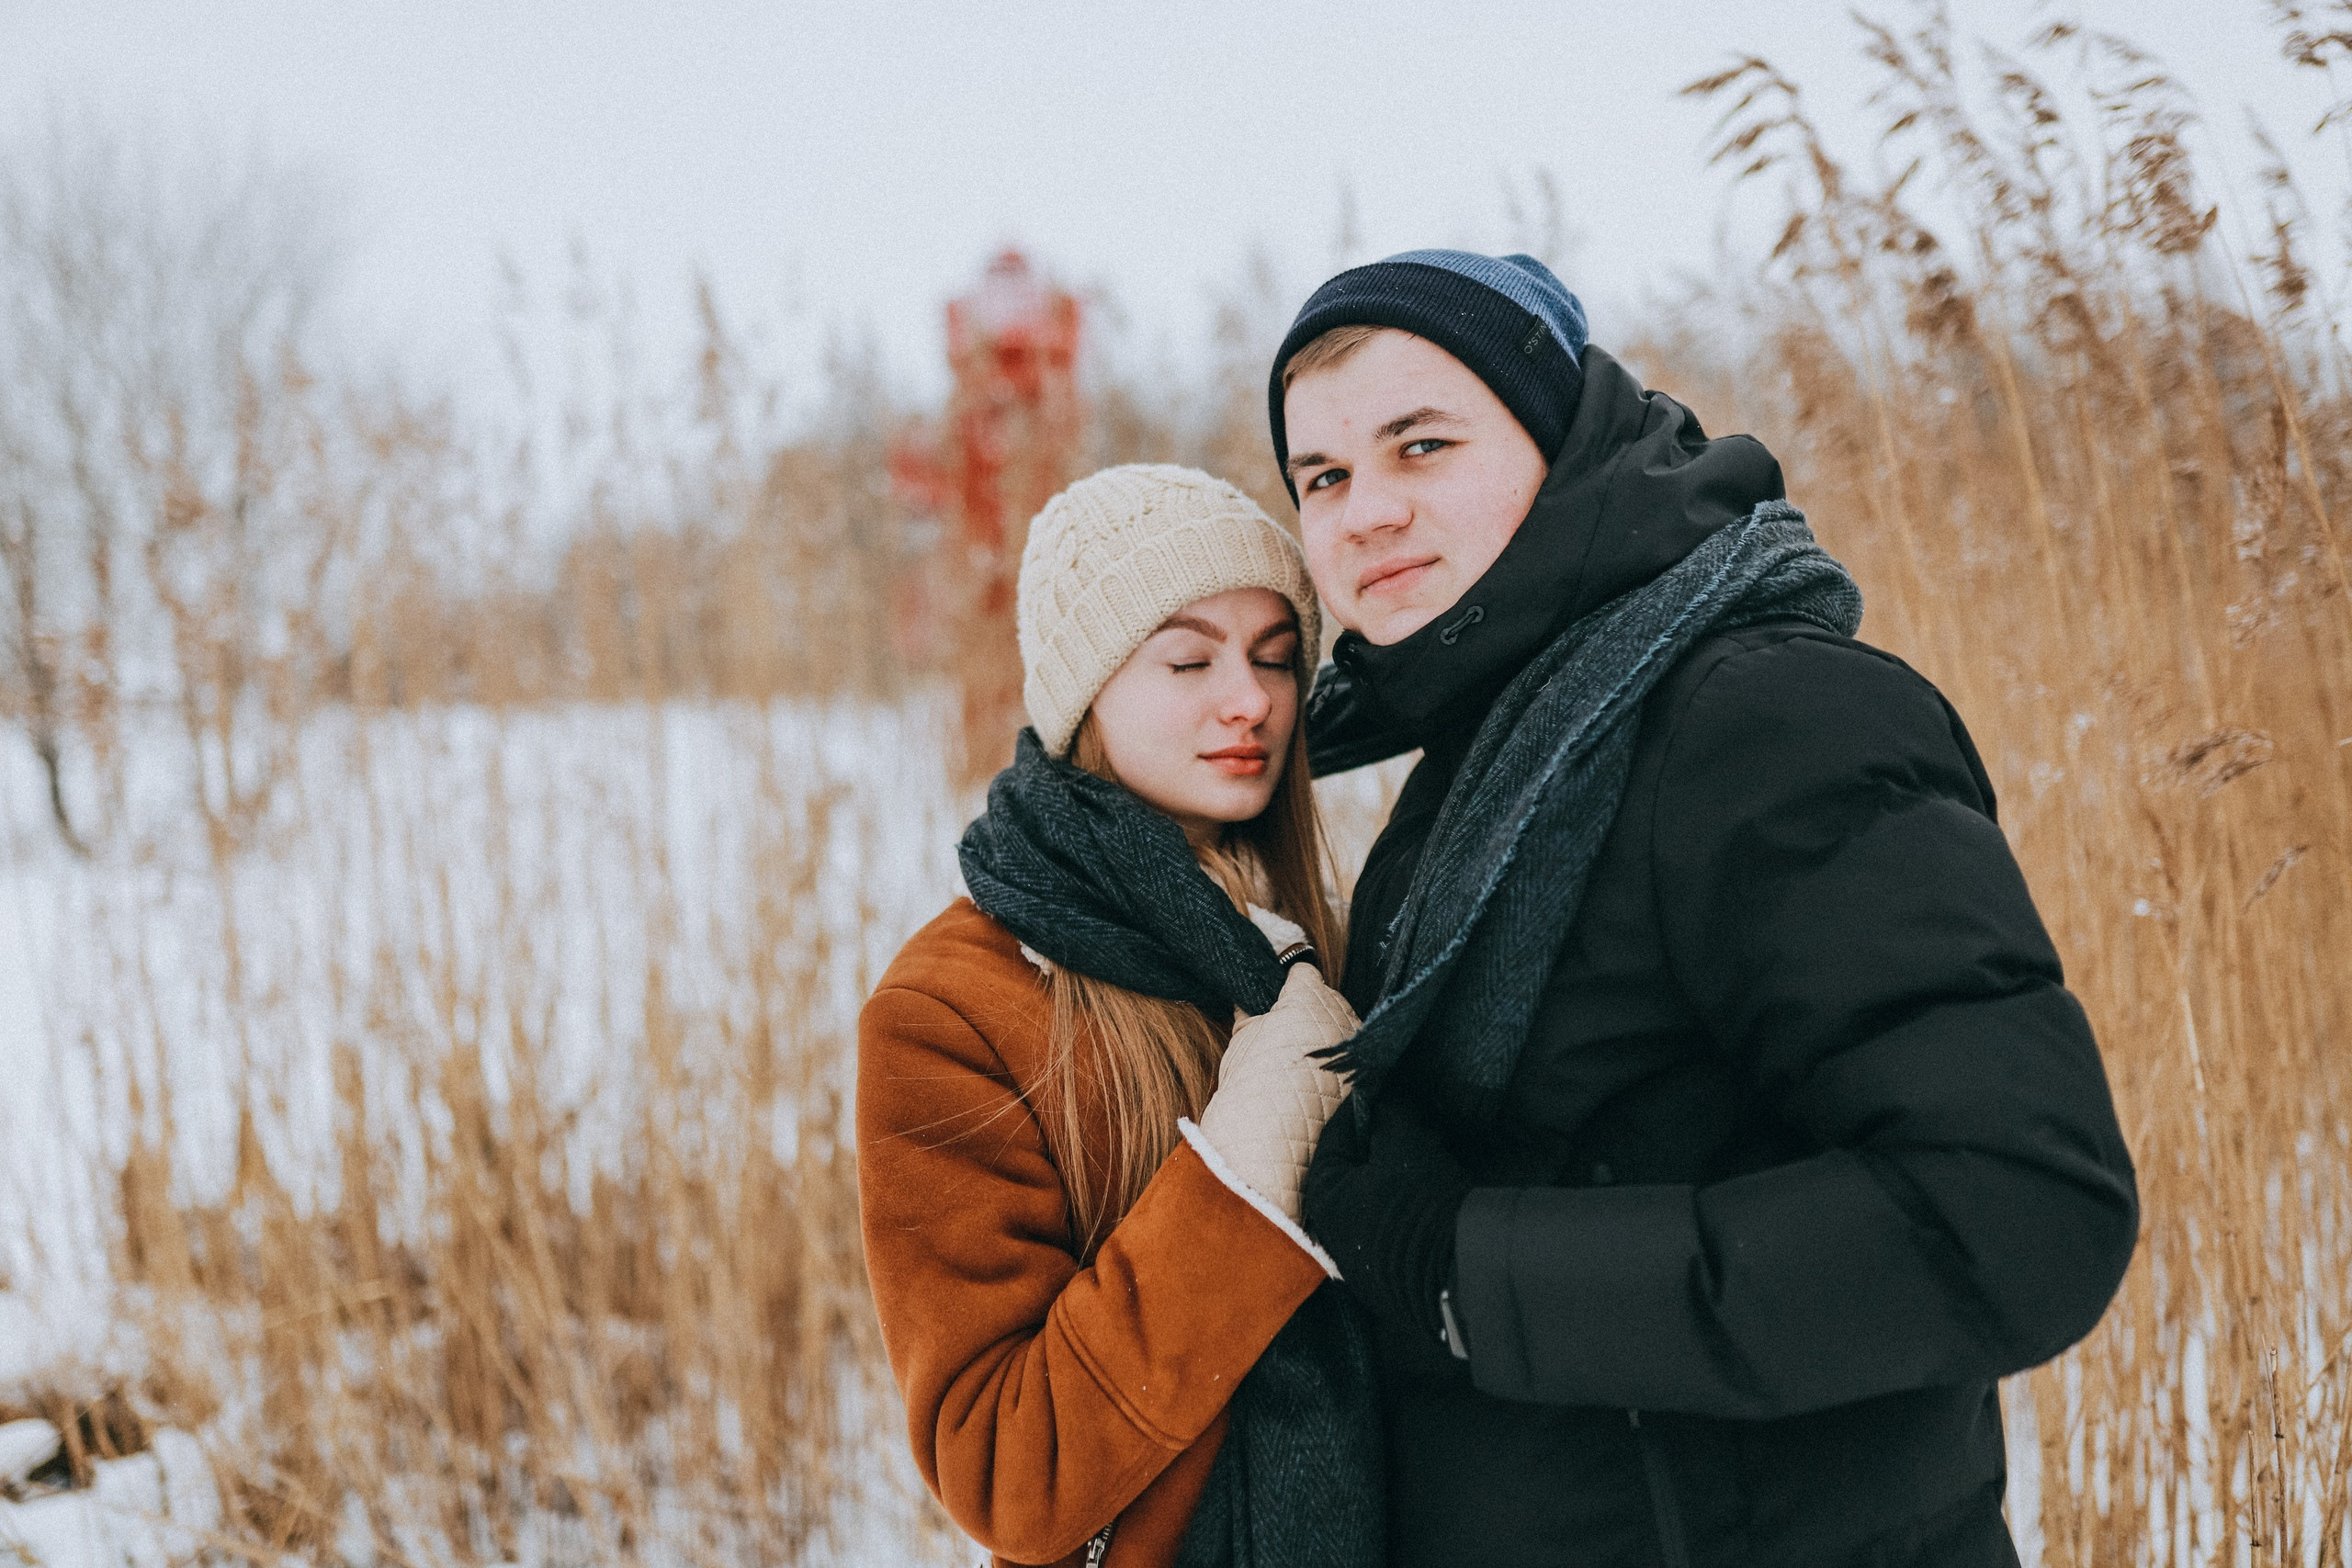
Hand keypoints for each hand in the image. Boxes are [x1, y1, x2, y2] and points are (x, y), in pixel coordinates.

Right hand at [1194, 963, 1356, 1221]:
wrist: (1275, 1144)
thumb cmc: (1251, 1087)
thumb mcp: (1243, 1040)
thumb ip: (1253, 1010)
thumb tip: (1252, 997)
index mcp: (1307, 997)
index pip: (1304, 973)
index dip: (1289, 987)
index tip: (1279, 1001)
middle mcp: (1341, 1013)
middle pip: (1328, 998)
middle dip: (1311, 1012)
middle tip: (1288, 1038)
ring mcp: (1358, 1043)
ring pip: (1345, 1026)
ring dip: (1330, 1037)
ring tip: (1305, 1065)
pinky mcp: (1369, 1071)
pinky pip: (1355, 1055)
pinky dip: (1343, 1063)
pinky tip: (1323, 1081)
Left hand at [1303, 1090, 1471, 1348]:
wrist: (1459, 1276)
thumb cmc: (1422, 1201)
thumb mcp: (1407, 1141)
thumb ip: (1389, 1112)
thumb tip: (1383, 1095)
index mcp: (1323, 1195)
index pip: (1335, 1137)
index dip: (1361, 1110)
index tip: (1382, 1092)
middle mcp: (1330, 1232)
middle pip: (1353, 1171)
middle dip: (1380, 1144)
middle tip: (1411, 1125)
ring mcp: (1357, 1262)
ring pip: (1372, 1201)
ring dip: (1395, 1177)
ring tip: (1428, 1156)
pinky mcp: (1387, 1280)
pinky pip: (1391, 1229)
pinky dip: (1406, 1207)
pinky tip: (1433, 1196)